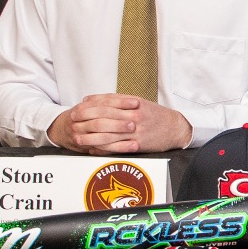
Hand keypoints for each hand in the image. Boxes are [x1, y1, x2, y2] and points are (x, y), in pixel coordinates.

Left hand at [48, 95, 192, 152]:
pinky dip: (103, 149)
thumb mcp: (137, 101)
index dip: (88, 108)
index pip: (105, 104)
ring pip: (108, 135)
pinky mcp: (138, 145)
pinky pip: (117, 148)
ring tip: (77, 138)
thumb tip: (90, 99)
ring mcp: (136, 132)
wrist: (175, 128)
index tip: (75, 110)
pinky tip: (93, 149)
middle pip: (104, 119)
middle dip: (85, 122)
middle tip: (72, 124)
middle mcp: (133, 117)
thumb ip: (114, 99)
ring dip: (90, 137)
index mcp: (132, 104)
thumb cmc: (154, 115)